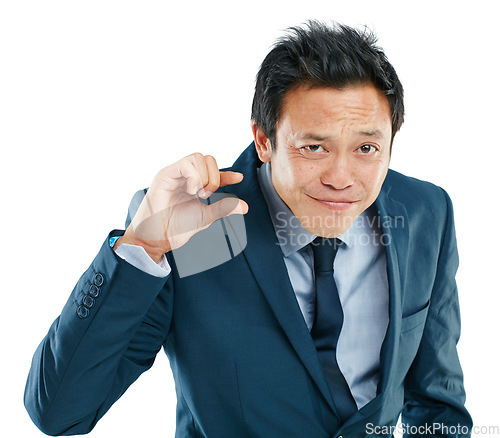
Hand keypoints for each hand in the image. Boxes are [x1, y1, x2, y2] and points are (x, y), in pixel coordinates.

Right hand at [114, 153, 248, 261]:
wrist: (157, 239)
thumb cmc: (175, 228)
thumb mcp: (206, 217)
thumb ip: (224, 208)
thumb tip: (244, 206)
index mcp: (193, 185)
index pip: (213, 172)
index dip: (227, 174)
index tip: (238, 178)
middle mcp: (184, 177)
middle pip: (207, 159)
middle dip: (215, 177)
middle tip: (208, 195)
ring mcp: (174, 174)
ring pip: (197, 157)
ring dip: (204, 176)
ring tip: (198, 193)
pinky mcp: (165, 175)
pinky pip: (185, 164)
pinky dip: (194, 176)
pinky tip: (191, 190)